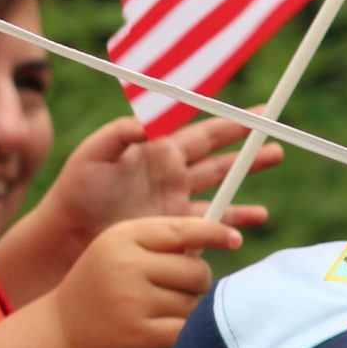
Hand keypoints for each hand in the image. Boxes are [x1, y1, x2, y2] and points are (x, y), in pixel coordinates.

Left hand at [38, 116, 279, 257]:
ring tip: (274, 158)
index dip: (227, 122)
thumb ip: (120, 133)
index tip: (255, 113)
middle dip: (247, 144)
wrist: (70, 234)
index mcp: (156, 149)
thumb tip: (149, 121)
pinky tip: (258, 217)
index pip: (199, 131)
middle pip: (218, 154)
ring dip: (247, 174)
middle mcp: (171, 172)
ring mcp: (176, 200)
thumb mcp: (94, 154)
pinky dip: (237, 218)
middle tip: (276, 134)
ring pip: (222, 184)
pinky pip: (214, 220)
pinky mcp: (177, 227)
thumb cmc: (77, 190)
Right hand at [44, 215, 239, 347]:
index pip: (182, 230)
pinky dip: (183, 335)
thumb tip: (221, 237)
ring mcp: (132, 300)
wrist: (61, 335)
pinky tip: (162, 333)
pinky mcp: (140, 334)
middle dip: (196, 284)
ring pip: (193, 304)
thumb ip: (159, 243)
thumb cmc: (100, 289)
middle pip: (196, 271)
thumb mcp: (117, 252)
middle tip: (176, 292)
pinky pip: (186, 330)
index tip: (235, 239)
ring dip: (186, 312)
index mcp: (122, 237)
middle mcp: (126, 264)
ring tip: (156, 314)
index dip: (214, 233)